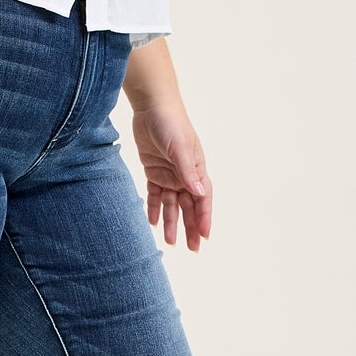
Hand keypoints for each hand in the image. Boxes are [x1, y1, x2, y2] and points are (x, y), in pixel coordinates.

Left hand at [131, 101, 212, 249]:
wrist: (151, 107)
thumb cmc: (171, 123)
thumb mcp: (181, 148)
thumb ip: (188, 171)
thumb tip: (198, 192)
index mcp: (197, 169)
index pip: (203, 198)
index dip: (204, 217)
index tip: (204, 235)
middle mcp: (185, 174)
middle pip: (189, 206)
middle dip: (190, 227)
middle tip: (192, 249)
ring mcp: (169, 174)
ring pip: (172, 204)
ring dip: (172, 222)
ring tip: (170, 242)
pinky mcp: (153, 171)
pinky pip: (155, 195)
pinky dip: (155, 208)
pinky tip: (153, 223)